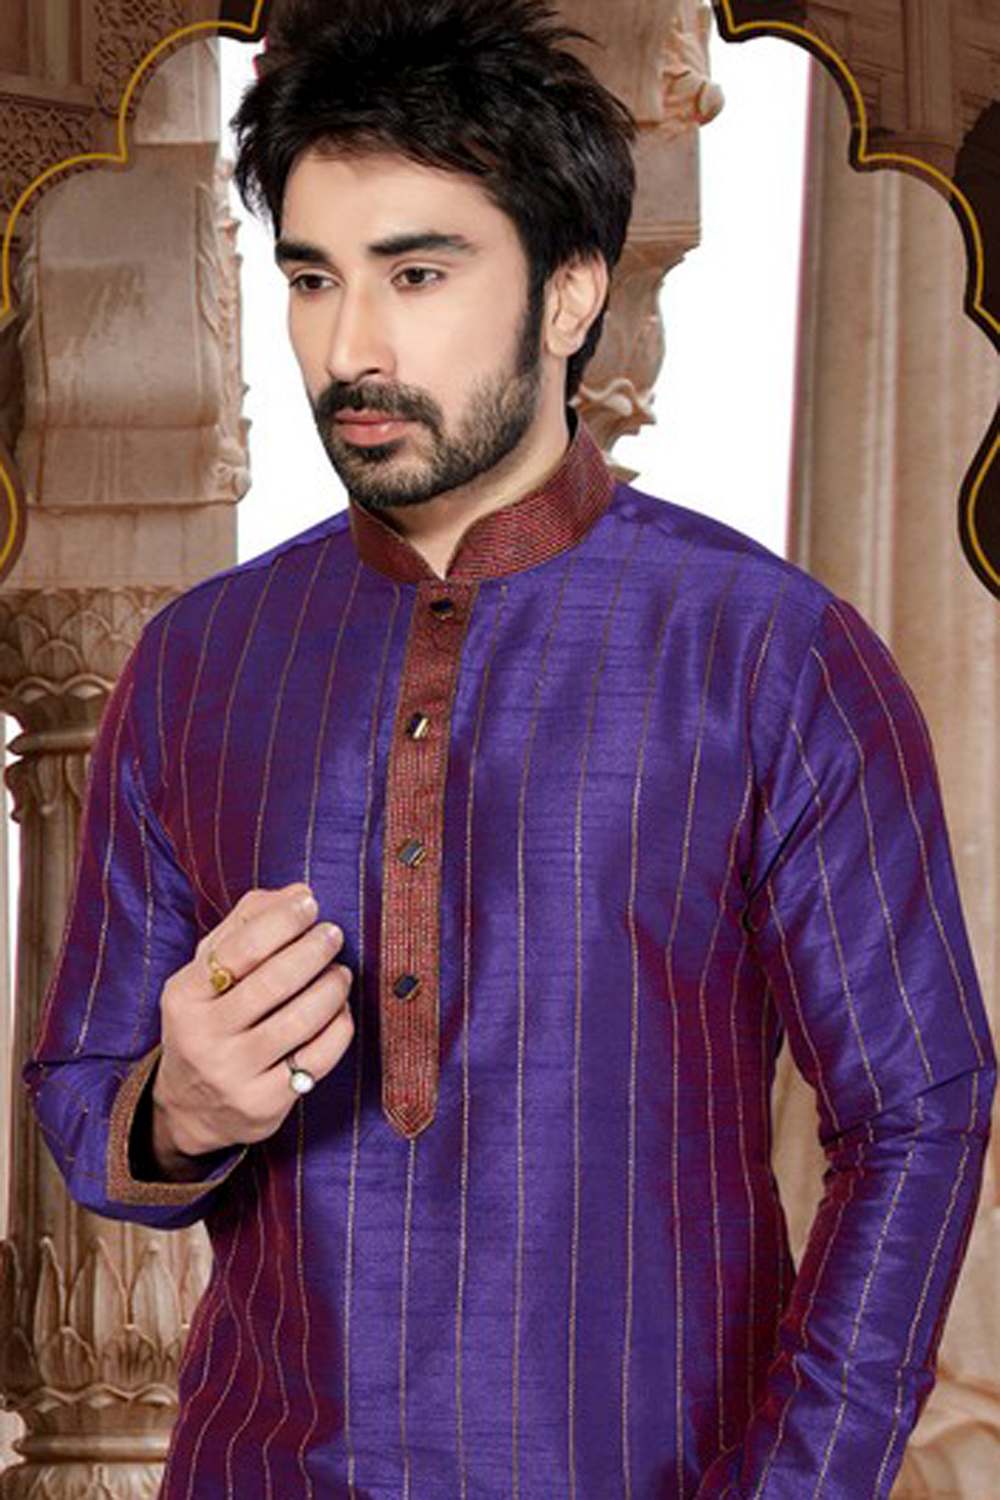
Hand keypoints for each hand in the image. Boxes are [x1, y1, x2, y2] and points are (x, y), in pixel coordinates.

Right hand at [152, 883, 353, 1163]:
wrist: (189, 1107)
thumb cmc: (209, 1018)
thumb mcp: (208, 970)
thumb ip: (247, 923)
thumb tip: (299, 891)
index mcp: (184, 995)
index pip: (241, 948)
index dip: (283, 920)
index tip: (310, 904)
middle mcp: (203, 1036)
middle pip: (275, 982)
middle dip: (314, 950)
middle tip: (334, 934)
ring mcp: (234, 1074)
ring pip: (301, 1020)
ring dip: (332, 987)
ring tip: (341, 972)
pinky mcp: (264, 1105)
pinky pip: (318, 1058)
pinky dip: (339, 1027)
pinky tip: (339, 1011)